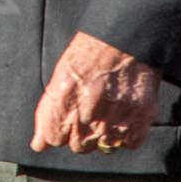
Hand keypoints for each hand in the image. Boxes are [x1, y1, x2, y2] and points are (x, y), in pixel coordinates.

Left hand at [31, 31, 158, 154]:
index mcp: (64, 98)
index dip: (58, 131)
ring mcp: (116, 116)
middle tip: (88, 110)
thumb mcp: (61, 72)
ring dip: (103, 133)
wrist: (127, 35)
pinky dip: (127, 134)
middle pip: (79, 145)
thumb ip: (49, 111)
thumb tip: (39, 143)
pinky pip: (129, 143)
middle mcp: (89, 112)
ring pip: (103, 146)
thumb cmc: (93, 48)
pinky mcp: (141, 117)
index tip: (63, 124)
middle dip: (80, 132)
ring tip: (107, 109)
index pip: (53, 138)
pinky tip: (123, 115)